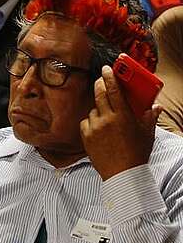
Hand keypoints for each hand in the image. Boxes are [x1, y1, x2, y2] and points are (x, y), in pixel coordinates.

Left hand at [81, 66, 160, 180]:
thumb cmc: (137, 153)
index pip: (114, 90)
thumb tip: (156, 106)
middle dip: (100, 84)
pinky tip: (99, 128)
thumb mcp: (147, 133)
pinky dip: (91, 122)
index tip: (107, 68)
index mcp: (123, 116)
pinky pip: (85, 123)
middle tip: (101, 80)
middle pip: (99, 94)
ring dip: (98, 109)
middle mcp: (106, 119)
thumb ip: (150, 117)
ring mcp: (94, 128)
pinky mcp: (85, 136)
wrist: (123, 173)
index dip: (110, 76)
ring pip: (93, 110)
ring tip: (107, 117)